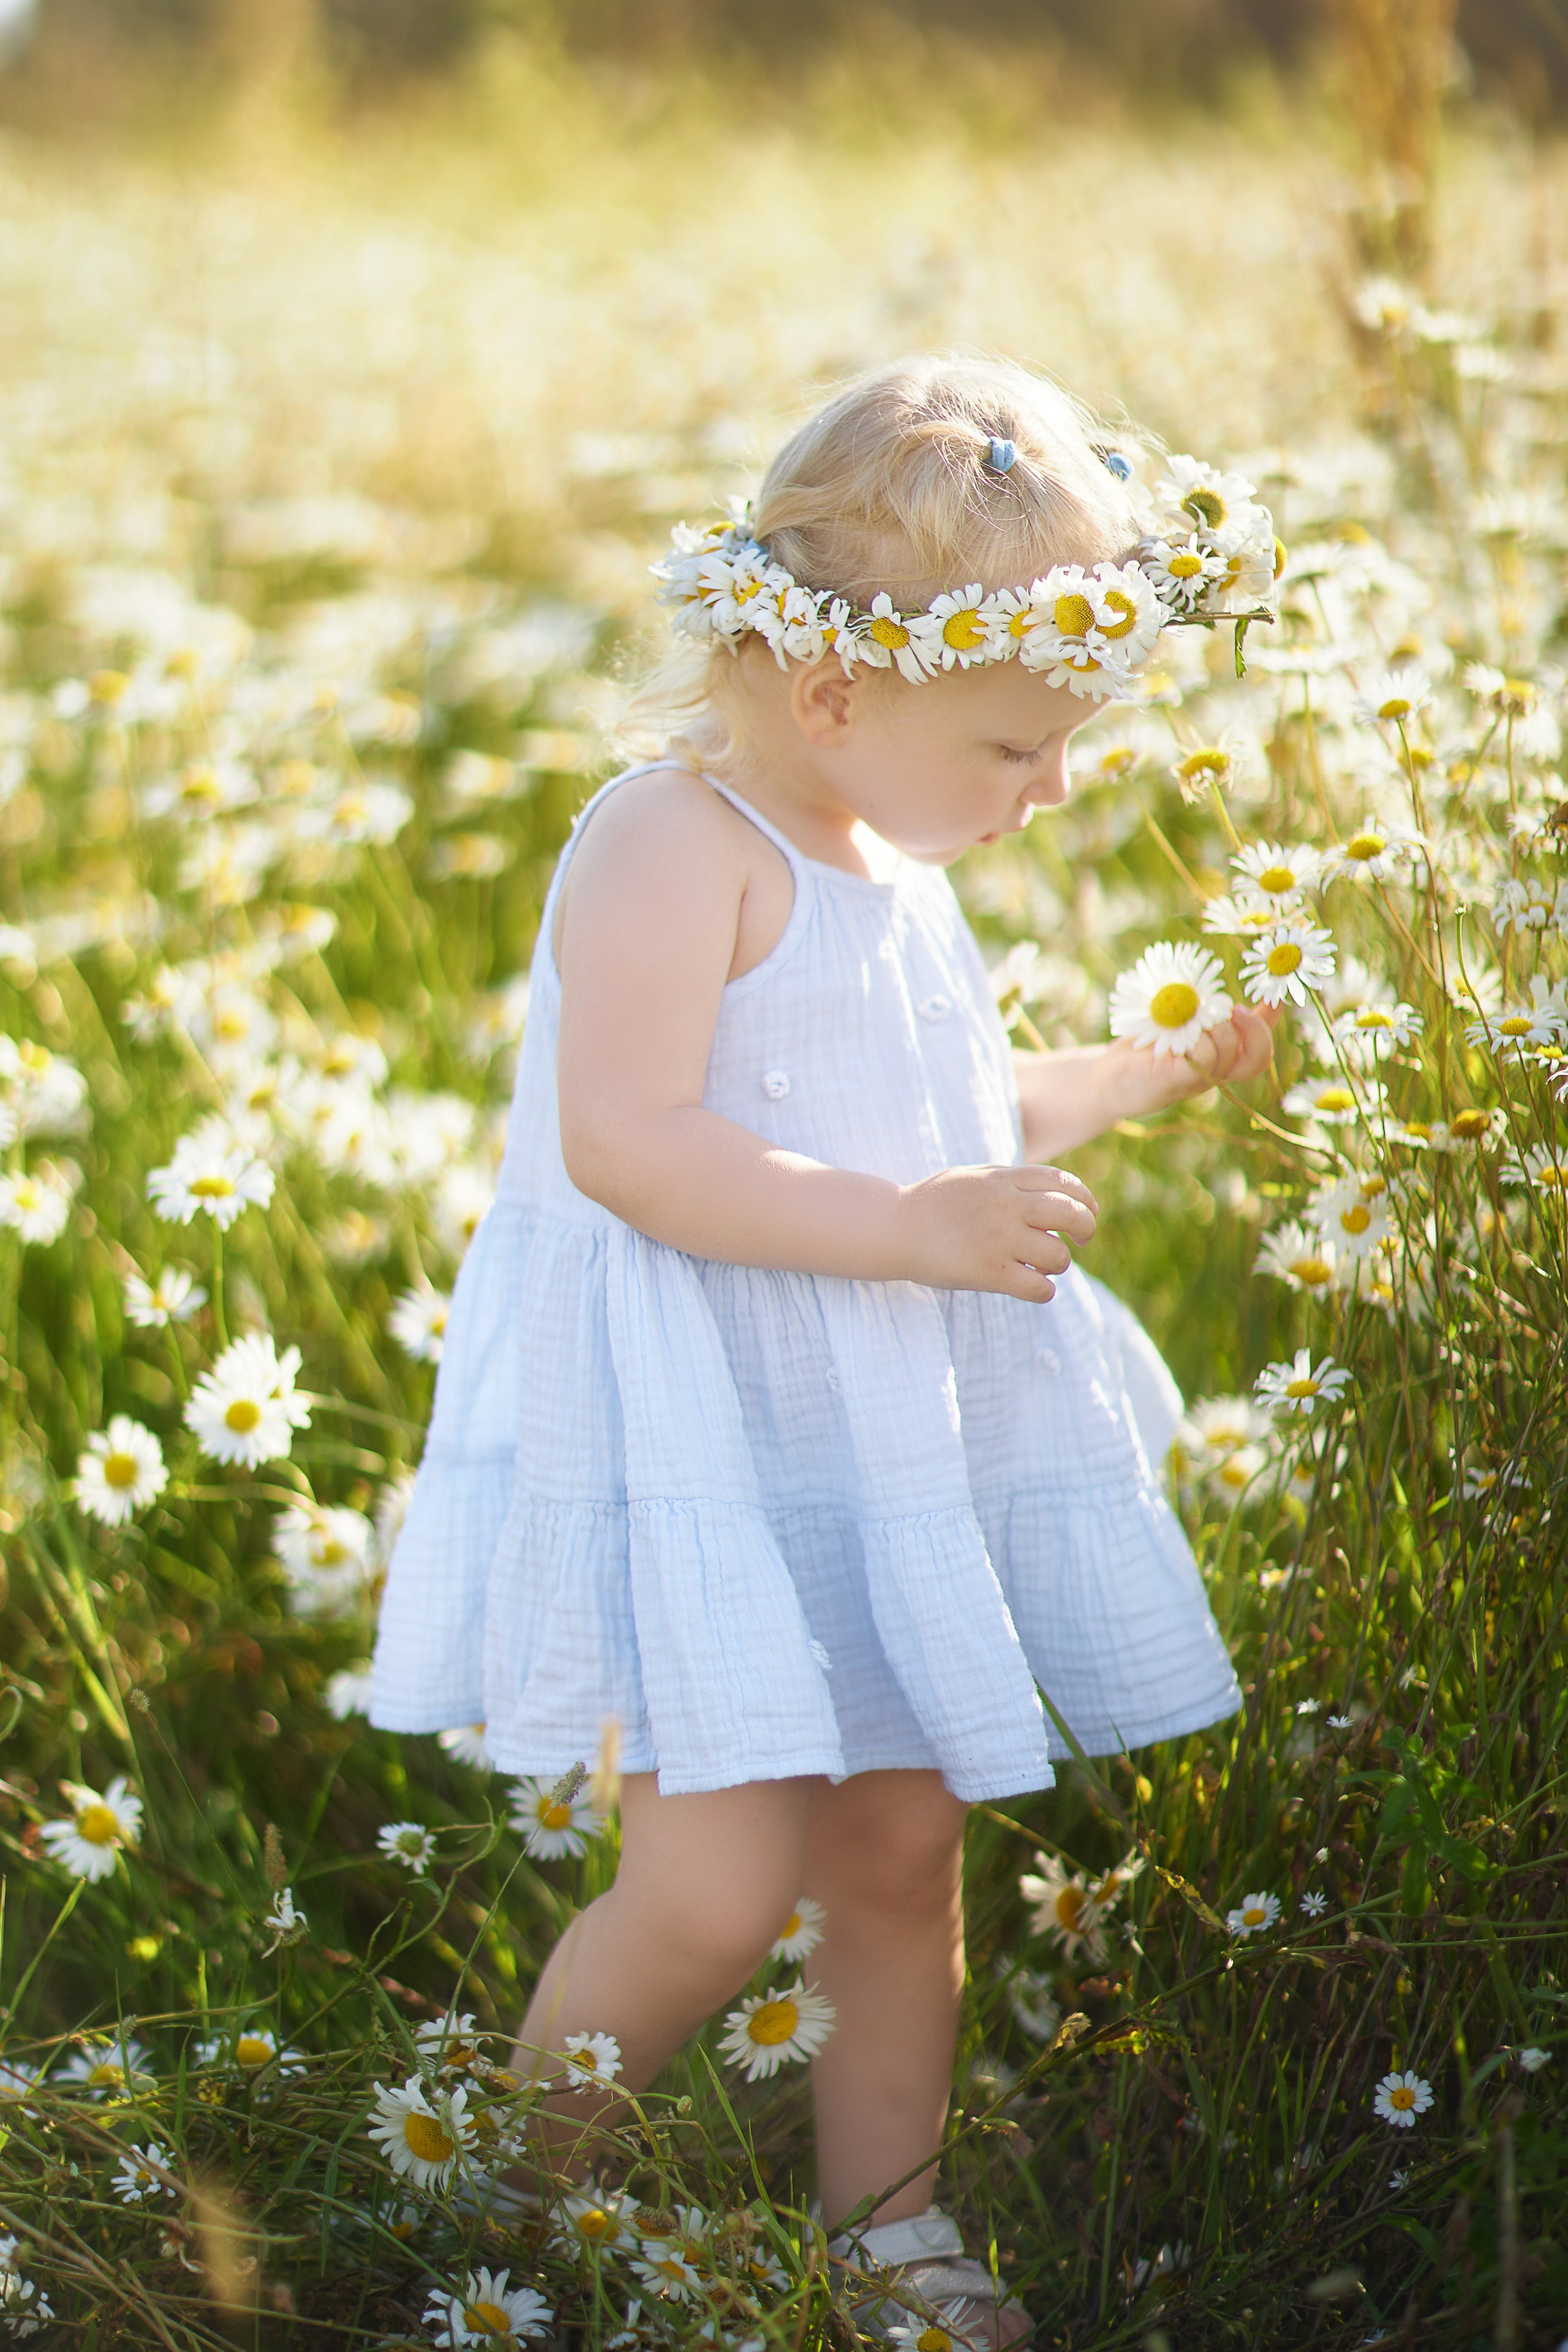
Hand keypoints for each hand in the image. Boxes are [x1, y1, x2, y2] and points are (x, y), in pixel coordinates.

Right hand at [894, 1162, 1098, 1302]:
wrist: (895, 1227)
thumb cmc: (934, 1203)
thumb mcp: (976, 1178)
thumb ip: (1013, 1182)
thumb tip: (1057, 1194)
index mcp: (1004, 1180)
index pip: (1065, 1182)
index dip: (1085, 1199)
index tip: (1088, 1212)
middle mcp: (1006, 1206)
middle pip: (1072, 1215)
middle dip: (1086, 1229)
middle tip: (1081, 1240)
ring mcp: (998, 1240)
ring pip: (1058, 1256)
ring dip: (1058, 1264)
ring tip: (1040, 1265)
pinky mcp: (988, 1272)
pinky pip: (1038, 1288)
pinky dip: (1043, 1291)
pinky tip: (1030, 1286)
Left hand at [1109, 1003, 1279, 1119]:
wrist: (1104, 1081)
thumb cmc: (1142, 1048)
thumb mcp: (1175, 1022)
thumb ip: (1201, 1011)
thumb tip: (1225, 993)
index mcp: (1220, 1059)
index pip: (1258, 1047)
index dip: (1270, 1023)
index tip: (1273, 997)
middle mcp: (1215, 1073)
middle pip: (1257, 1057)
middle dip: (1255, 1027)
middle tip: (1233, 1007)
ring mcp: (1197, 1080)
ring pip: (1227, 1049)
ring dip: (1212, 1024)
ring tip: (1187, 1014)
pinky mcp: (1175, 1080)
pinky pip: (1202, 1056)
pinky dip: (1194, 1037)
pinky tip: (1173, 1031)